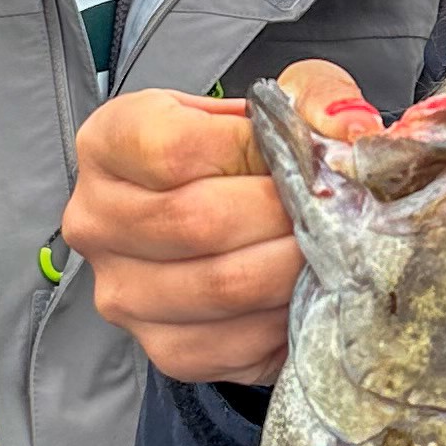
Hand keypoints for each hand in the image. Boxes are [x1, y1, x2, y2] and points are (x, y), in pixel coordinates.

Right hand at [60, 60, 374, 383]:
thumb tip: (349, 130)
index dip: (250, 153)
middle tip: (332, 210)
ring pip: (224, 287)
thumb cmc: (247, 154)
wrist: (231, 214)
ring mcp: (122, 293)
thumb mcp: (275, 102)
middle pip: (198, 222)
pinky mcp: (165, 349)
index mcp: (107, 143)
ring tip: (327, 246)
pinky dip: (287, 317)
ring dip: (294, 267)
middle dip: (284, 216)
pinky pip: (237, 342)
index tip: (296, 154)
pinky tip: (305, 290)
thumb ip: (314, 96)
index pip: (171, 150)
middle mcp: (95, 221)